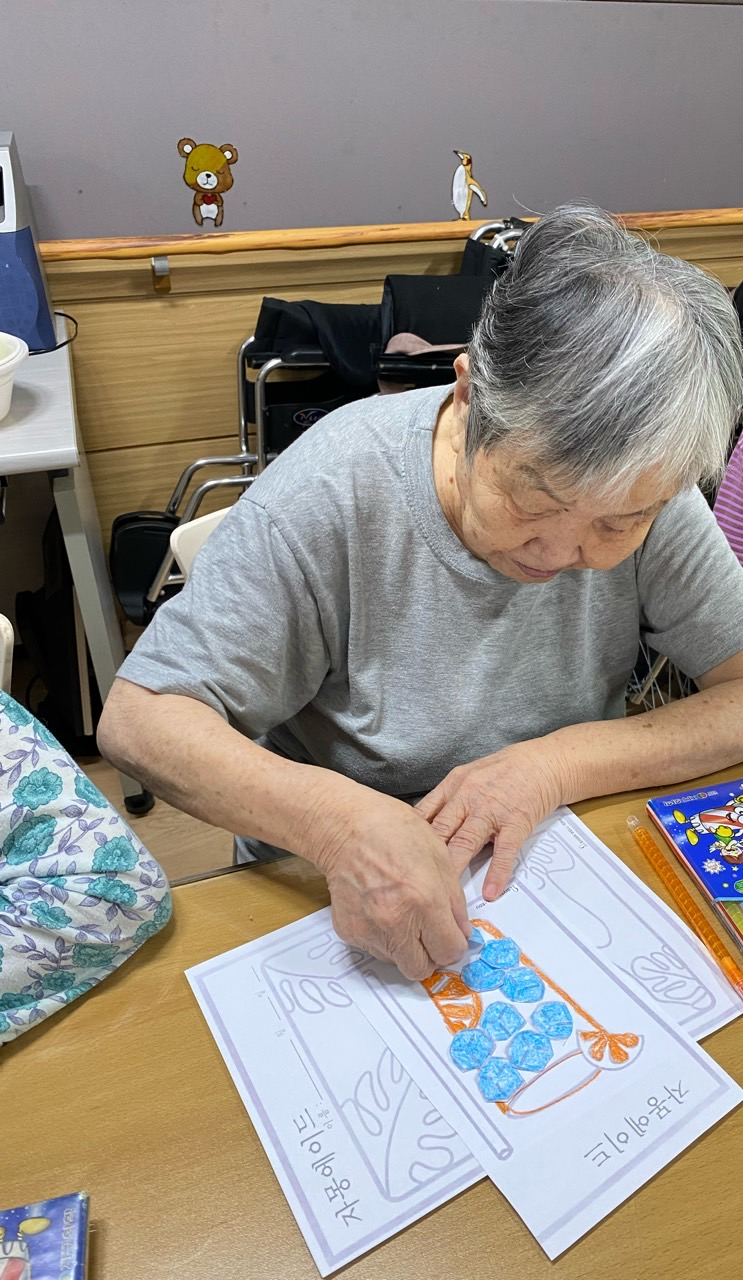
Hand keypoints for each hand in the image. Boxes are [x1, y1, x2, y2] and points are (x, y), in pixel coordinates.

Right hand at [309, 785, 470, 980]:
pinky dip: (382, 937)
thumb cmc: (391, 831)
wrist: (345, 828)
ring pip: (396, 961)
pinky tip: (382, 909)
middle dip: (430, 955)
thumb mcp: (439, 856)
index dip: (454, 945)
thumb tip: (461, 930)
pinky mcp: (350, 931)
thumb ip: (454, 901)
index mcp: (425, 902)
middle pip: (421, 969)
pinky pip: (374, 948)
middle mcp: (396, 922)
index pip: (449, 951)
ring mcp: (370, 930)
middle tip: (430, 935)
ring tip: (401, 913)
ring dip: (405, 947)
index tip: (451, 936)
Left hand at [415, 739, 569, 899]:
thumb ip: (446, 800)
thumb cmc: (504, 771)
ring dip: (453, 868)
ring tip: (443, 894)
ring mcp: (492, 810)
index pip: (424, 814)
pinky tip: (491, 891)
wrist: (543, 762)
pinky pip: (504, 850)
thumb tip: (420, 825)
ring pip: (466, 841)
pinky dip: (497, 872)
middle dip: (424, 857)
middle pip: (440, 831)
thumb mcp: (467, 776)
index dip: (409, 837)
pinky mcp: (516, 821)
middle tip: (411, 881)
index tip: (397, 858)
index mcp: (452, 787)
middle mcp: (468, 798)